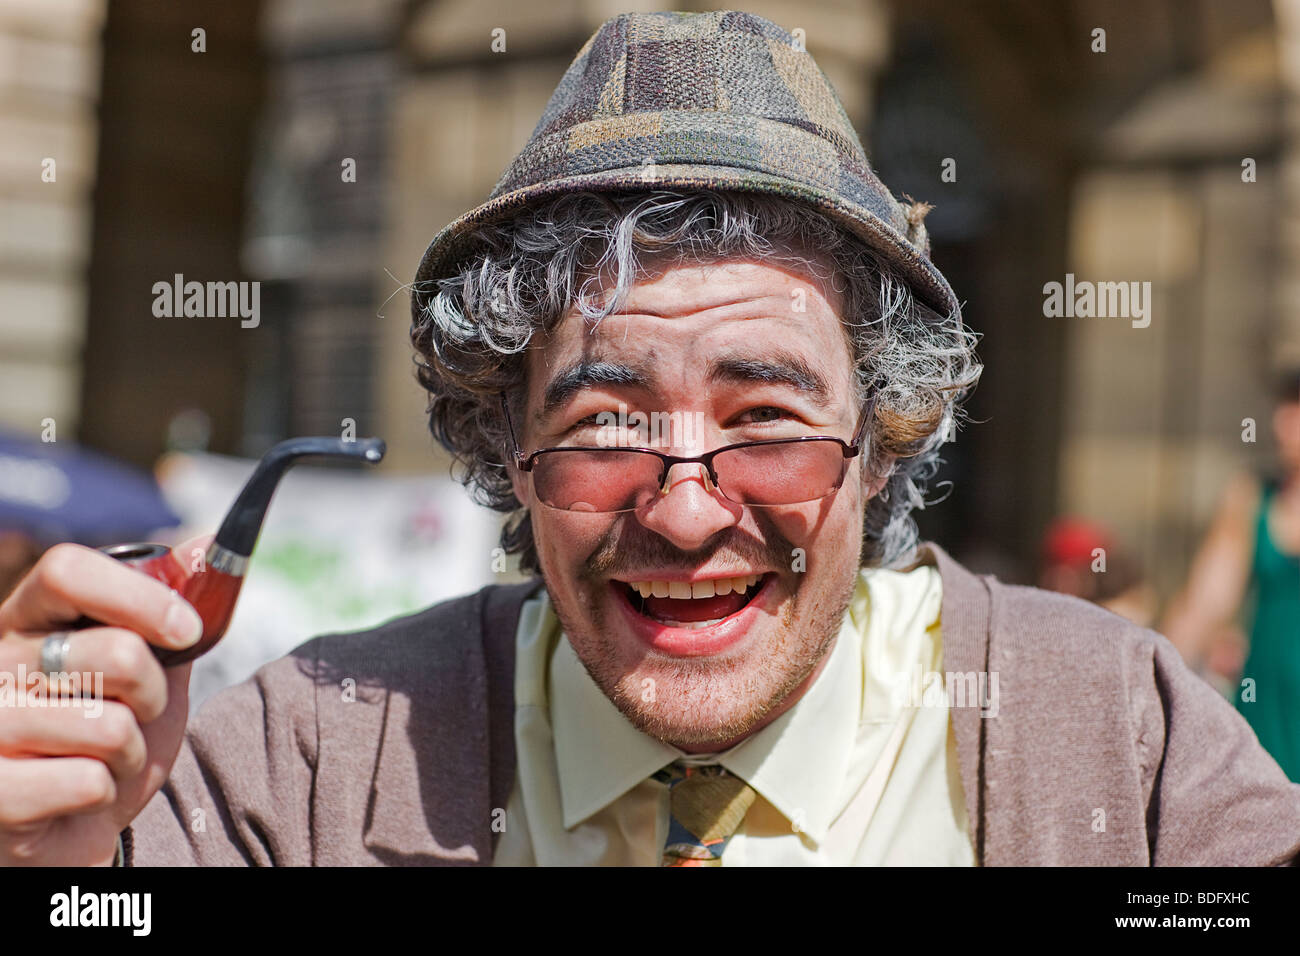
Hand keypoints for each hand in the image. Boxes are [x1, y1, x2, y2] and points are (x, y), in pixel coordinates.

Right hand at [0, 538, 207, 864]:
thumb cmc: (110, 736)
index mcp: (28, 620)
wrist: (76, 821)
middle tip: (135, 712)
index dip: (141, 596)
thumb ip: (171, 613)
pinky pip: (87, 782)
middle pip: (114, 650)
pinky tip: (79, 794)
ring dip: (130, 751)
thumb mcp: (149, 668)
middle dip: (153, 693)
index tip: (187, 630)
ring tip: (104, 757)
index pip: (67, 570)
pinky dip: (104, 792)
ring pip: (108, 724)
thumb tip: (205, 545)